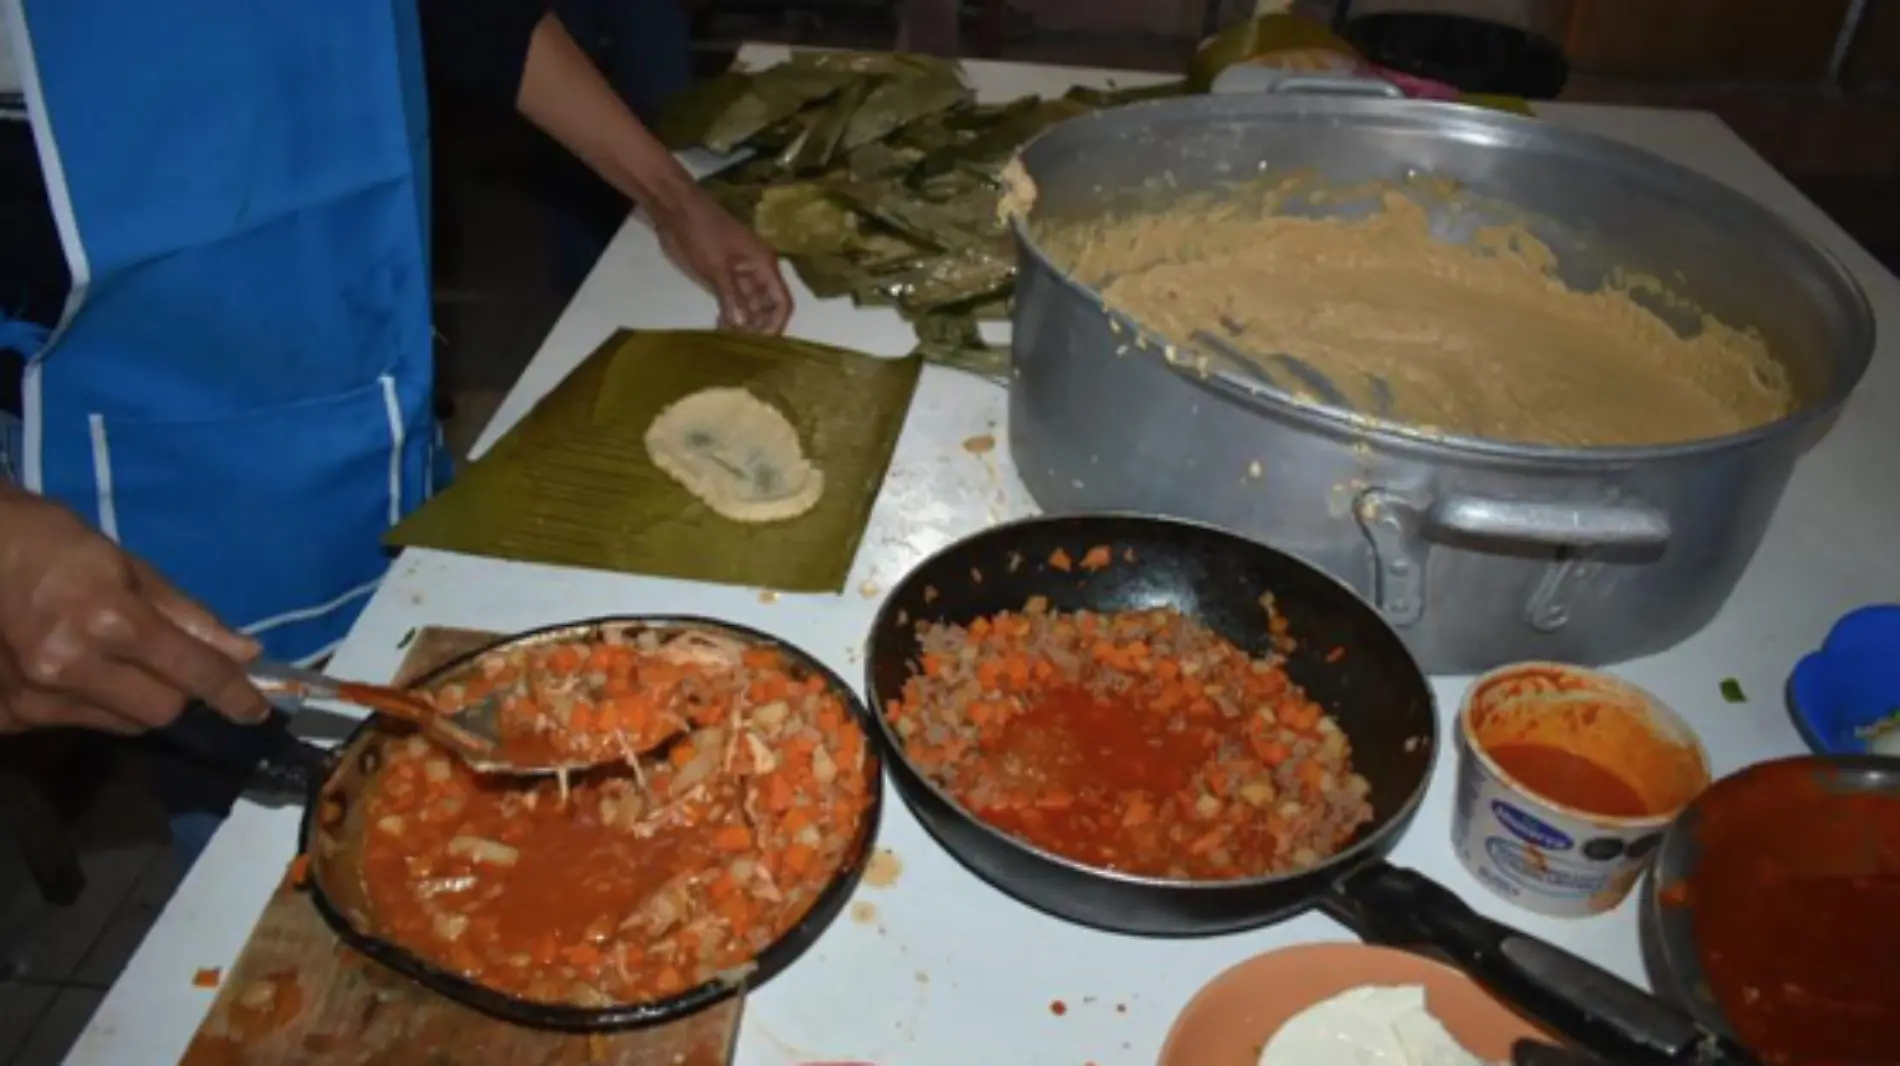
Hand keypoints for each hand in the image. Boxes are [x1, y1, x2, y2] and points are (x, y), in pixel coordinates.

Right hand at [0, 489, 265, 733]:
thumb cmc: (53, 544)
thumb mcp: (129, 566)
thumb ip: (189, 616)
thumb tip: (244, 653)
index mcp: (108, 621)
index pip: (192, 672)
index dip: (232, 693)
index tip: (258, 710)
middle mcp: (70, 668)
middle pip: (160, 712)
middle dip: (179, 694)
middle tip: (170, 666)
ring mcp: (32, 698)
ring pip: (120, 724)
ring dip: (134, 701)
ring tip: (112, 661)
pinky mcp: (7, 716)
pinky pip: (75, 724)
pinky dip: (90, 705)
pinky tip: (72, 672)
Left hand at [652, 189, 794, 334]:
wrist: (677, 210)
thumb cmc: (703, 233)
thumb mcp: (717, 268)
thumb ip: (731, 298)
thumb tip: (743, 327)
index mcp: (765, 265)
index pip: (782, 301)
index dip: (776, 323)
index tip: (762, 343)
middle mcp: (757, 271)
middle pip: (768, 306)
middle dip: (759, 326)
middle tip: (743, 346)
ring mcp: (740, 274)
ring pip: (750, 305)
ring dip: (743, 322)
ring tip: (731, 340)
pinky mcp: (722, 276)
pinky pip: (732, 299)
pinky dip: (730, 313)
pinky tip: (721, 327)